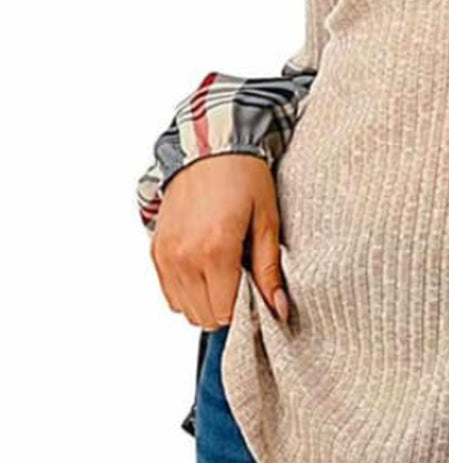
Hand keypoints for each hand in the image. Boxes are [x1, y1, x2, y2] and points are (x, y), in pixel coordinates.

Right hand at [149, 154, 291, 329]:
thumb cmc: (243, 177)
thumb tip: (279, 308)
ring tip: (225, 273)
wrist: (210, 147)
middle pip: (204, 316)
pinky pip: (169, 293)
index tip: (257, 295)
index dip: (246, 311)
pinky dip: (187, 291)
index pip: (225, 312)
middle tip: (244, 281)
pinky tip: (206, 269)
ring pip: (184, 309)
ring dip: (206, 302)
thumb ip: (269, 269)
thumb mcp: (267, 220)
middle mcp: (184, 256)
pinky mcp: (156, 251)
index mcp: (215, 249)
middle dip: (227, 307)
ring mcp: (166, 255)